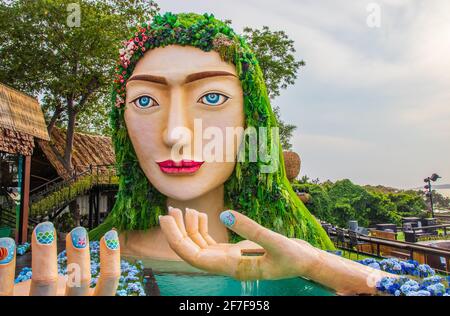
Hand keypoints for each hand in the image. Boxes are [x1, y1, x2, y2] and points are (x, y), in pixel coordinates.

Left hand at [0, 222, 119, 295]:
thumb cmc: (49, 298)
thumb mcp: (68, 291)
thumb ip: (77, 274)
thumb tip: (98, 237)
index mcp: (85, 302)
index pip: (107, 283)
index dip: (111, 258)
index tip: (109, 235)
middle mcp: (66, 306)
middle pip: (79, 282)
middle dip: (79, 255)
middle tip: (78, 232)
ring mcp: (40, 306)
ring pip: (45, 282)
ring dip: (46, 253)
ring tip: (43, 229)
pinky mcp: (10, 305)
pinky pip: (5, 287)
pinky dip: (5, 266)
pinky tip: (6, 245)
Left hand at [159, 208, 320, 280]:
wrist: (305, 261)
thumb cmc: (294, 256)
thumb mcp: (275, 241)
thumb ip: (250, 228)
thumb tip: (223, 215)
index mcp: (231, 266)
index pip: (193, 257)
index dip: (176, 241)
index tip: (166, 221)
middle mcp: (225, 264)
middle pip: (191, 251)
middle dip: (176, 233)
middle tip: (166, 211)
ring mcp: (227, 258)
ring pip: (198, 246)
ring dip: (186, 229)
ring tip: (179, 209)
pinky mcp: (233, 251)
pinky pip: (209, 241)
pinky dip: (200, 228)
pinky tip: (199, 215)